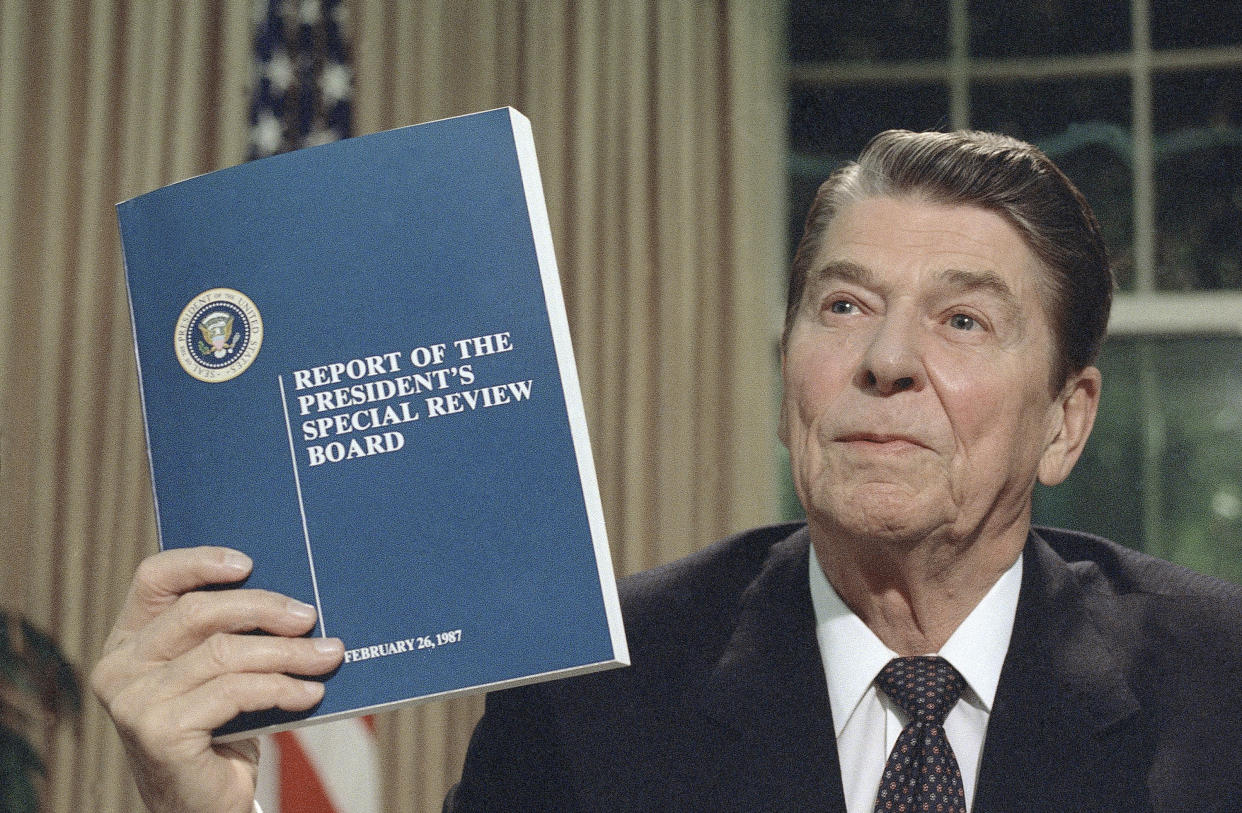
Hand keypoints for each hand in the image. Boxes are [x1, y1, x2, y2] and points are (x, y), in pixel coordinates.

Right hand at [91, 547, 344, 812]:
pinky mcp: (159, 731)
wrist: (203, 804)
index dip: (200, 561)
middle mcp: (119, 667)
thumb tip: (295, 599)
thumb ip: (231, 634)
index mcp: (129, 641)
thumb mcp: (218, 672)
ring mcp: (134, 701)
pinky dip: (282, 688)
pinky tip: (310, 693)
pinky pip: (235, 691)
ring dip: (287, 652)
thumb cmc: (219, 729)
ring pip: (224, 653)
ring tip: (327, 656)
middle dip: (264, 608)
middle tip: (310, 616)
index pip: (154, 579)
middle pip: (198, 612)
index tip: (250, 563)